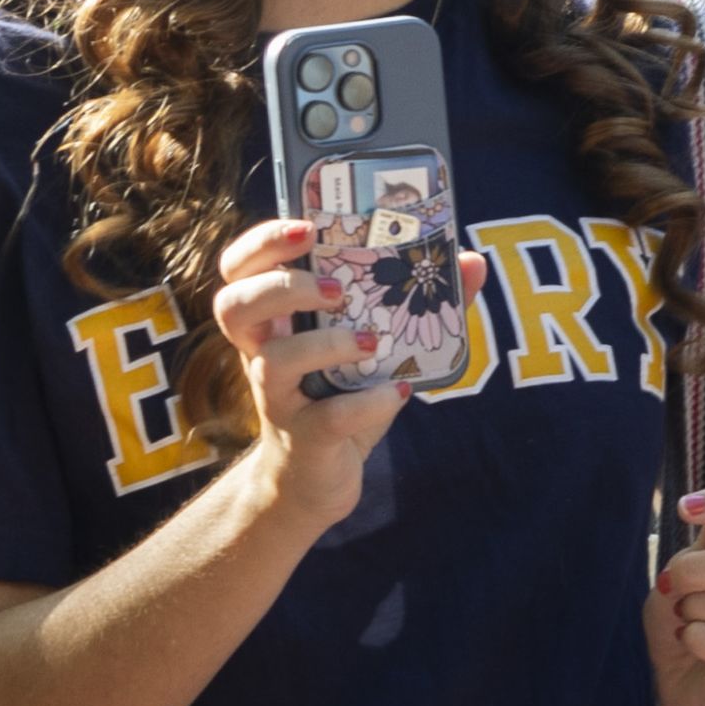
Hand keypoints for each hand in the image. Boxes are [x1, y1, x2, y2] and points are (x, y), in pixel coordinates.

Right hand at [212, 221, 490, 531]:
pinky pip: (329, 418)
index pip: (241, 267)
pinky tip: (398, 392)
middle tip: (334, 290)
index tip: (308, 228)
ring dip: (326, 343)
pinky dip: (370, 402)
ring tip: (372, 341)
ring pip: (274, 361)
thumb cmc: (342, 398)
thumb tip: (471, 261)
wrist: (318, 477)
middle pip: (233, 304)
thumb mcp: (377, 348)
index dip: (264, 241)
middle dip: (280, 286)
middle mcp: (262, 354)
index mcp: (274, 321)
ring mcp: (278, 398)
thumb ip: (421, 303)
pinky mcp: (304, 439)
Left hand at [650, 485, 704, 705]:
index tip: (684, 507)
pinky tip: (688, 639)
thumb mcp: (686, 573)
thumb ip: (704, 546)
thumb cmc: (686, 617)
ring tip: (684, 616)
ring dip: (699, 607)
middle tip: (670, 583)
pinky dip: (699, 638)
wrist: (679, 679)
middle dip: (700, 569)